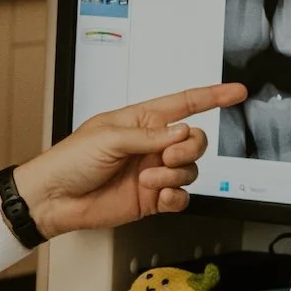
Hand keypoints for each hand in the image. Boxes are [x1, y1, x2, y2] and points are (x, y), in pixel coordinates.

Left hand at [12, 83, 247, 237]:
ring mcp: (153, 172)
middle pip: (195, 141)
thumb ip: (149, 136)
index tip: (236, 92)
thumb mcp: (108, 138)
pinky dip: (175, 196)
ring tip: (149, 178)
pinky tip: (160, 195)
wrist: (54, 199)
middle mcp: (151, 145)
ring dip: (174, 173)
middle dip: (189, 147)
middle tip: (167, 155)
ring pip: (190, 169)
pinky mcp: (151, 198)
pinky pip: (181, 196)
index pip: (184, 104)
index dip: (211, 96)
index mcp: (140, 121)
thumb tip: (181, 133)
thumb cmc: (70, 160)